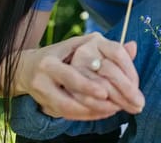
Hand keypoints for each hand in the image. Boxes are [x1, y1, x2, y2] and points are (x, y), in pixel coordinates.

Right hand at [12, 33, 142, 119]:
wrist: (26, 68)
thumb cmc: (62, 54)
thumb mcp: (79, 45)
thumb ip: (106, 48)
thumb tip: (133, 45)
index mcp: (57, 53)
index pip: (75, 70)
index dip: (88, 84)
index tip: (106, 92)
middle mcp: (48, 68)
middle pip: (71, 87)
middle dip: (92, 100)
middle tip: (115, 105)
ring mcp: (42, 87)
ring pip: (67, 105)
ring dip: (91, 111)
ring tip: (112, 110)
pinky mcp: (43, 102)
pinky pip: (65, 113)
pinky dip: (85, 115)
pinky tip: (102, 113)